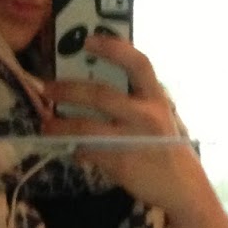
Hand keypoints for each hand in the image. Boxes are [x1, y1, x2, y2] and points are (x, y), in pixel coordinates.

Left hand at [40, 33, 199, 212]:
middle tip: (47, 88)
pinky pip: (87, 151)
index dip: (114, 48)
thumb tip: (94, 87)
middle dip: (68, 90)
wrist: (181, 187)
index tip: (89, 40)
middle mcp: (146, 115)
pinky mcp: (120, 162)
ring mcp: (132, 139)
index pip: (138, 63)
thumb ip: (136, 101)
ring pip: (85, 125)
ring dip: (60, 124)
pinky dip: (73, 149)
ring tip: (46, 124)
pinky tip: (67, 148)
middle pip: (100, 94)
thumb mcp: (159, 116)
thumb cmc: (164, 147)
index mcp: (156, 98)